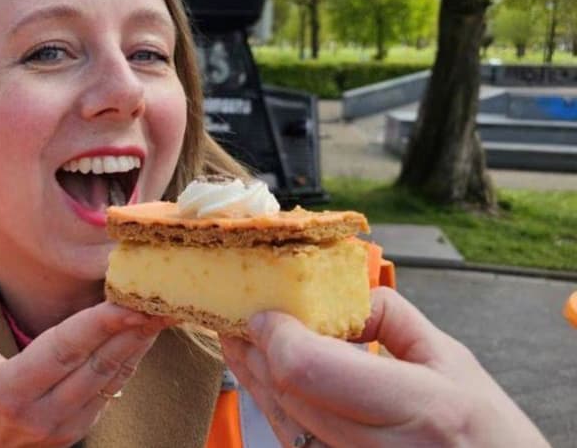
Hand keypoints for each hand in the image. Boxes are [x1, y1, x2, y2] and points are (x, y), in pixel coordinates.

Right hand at [0, 302, 165, 446]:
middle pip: (96, 364)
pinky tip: (146, 336)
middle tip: (160, 298)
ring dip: (139, 344)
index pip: (61, 352)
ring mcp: (68, 423)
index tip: (125, 302)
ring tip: (163, 311)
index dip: (95, 326)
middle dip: (131, 330)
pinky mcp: (83, 426)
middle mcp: (44, 411)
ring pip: (111, 377)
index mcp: (12, 391)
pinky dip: (132, 360)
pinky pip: (114, 388)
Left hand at [220, 288, 548, 447]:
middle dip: (255, 348)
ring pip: (279, 419)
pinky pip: (292, 438)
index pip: (308, 367)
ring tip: (242, 340)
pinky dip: (275, 404)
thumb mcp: (453, 362)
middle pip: (286, 391)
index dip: (276, 334)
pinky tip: (267, 378)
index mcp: (420, 408)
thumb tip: (335, 293)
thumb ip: (389, 318)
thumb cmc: (489, 434)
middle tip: (238, 315)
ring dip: (254, 375)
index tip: (265, 310)